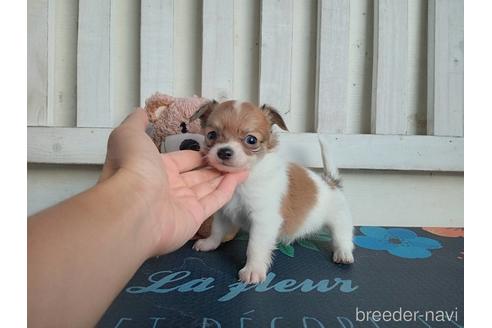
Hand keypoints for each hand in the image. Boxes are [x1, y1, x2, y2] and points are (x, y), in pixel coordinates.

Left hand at [100, 108, 247, 254]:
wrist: (133, 205)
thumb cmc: (132, 168)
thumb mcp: (128, 135)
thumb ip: (136, 122)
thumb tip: (141, 111)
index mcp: (154, 169)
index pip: (181, 159)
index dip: (197, 153)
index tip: (213, 146)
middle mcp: (168, 187)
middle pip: (197, 175)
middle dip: (214, 165)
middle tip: (231, 155)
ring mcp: (182, 204)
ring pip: (208, 187)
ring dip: (225, 175)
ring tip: (242, 162)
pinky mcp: (195, 218)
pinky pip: (215, 200)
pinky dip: (228, 188)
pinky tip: (240, 175)